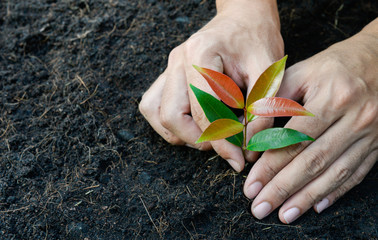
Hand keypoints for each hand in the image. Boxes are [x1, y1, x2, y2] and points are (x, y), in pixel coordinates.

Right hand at [139, 0, 283, 170]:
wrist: (243, 19)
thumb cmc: (257, 40)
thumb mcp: (268, 72)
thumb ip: (261, 110)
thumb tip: (248, 148)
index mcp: (202, 54)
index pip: (204, 110)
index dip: (222, 140)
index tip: (239, 158)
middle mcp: (178, 60)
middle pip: (172, 115)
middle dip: (198, 140)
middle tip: (224, 146)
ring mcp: (168, 67)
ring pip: (156, 113)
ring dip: (180, 133)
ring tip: (208, 135)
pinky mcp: (167, 75)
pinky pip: (152, 105)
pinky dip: (169, 123)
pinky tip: (192, 124)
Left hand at [243, 19, 377, 222]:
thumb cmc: (335, 66)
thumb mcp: (302, 72)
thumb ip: (273, 100)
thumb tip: (249, 133)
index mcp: (331, 97)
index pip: (295, 139)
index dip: (270, 165)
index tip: (252, 184)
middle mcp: (354, 118)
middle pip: (313, 161)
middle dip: (283, 188)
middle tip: (260, 208)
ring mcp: (370, 134)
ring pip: (335, 173)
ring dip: (307, 197)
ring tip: (284, 214)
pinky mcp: (377, 145)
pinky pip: (356, 173)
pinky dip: (335, 192)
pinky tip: (316, 205)